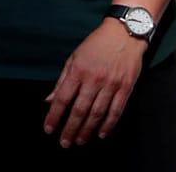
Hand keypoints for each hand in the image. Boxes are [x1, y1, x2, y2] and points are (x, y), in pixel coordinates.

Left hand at [45, 22, 146, 145]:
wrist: (125, 33)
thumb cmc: (97, 44)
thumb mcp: (74, 58)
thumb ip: (62, 80)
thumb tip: (49, 100)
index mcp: (78, 70)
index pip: (62, 99)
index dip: (54, 116)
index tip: (49, 129)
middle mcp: (94, 79)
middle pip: (79, 110)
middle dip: (70, 129)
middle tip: (64, 143)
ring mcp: (111, 84)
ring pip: (97, 113)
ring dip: (87, 130)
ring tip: (79, 140)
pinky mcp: (126, 87)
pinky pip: (116, 110)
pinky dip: (108, 124)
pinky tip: (101, 134)